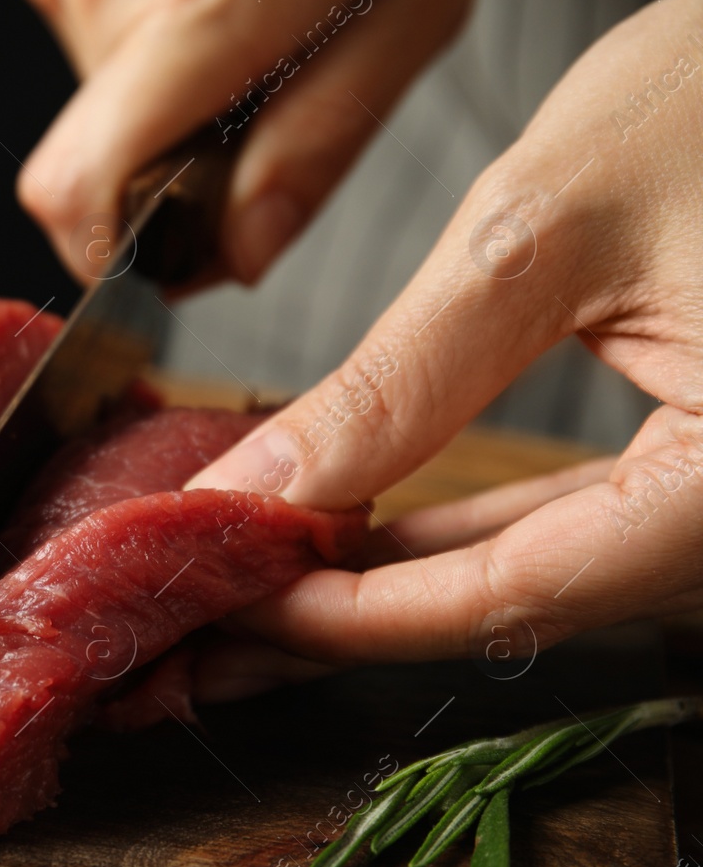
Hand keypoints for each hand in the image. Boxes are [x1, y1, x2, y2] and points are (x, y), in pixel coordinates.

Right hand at [3, 0, 487, 282]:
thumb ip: (319, 145)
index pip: (73, 187)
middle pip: (99, 147)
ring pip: (91, 89)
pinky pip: (82, 23)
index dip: (102, 251)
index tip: (154, 255)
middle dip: (171, 149)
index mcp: (198, 14)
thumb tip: (238, 255)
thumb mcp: (411, 14)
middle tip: (259, 83)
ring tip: (243, 6)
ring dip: (161, 82)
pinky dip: (141, 25)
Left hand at [184, 0, 702, 670]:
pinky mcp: (699, 457)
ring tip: (253, 587)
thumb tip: (261, 489)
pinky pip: (568, 521)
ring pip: (535, 570)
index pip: (524, 593)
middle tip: (211, 631)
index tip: (234, 603)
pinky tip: (352, 529)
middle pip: (520, 604)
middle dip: (352, 617)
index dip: (358, 614)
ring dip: (390, 583)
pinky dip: (455, 529)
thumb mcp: (538, 235)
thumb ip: (399, 383)